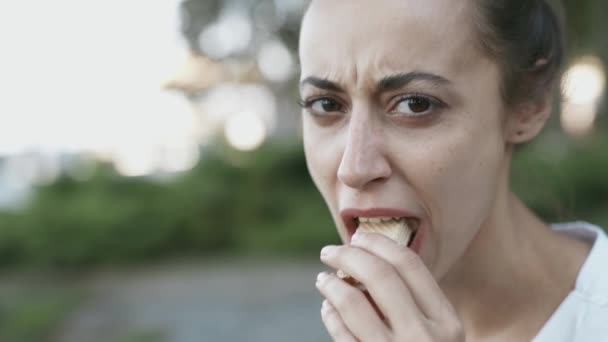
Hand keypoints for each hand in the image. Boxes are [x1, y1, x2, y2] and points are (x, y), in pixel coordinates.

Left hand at [316, 232, 463, 341]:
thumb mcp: (437, 337)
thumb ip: (416, 305)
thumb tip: (368, 260)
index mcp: (446, 322)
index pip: (410, 264)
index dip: (378, 243)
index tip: (358, 238)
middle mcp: (425, 338)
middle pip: (378, 275)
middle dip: (348, 255)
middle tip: (329, 252)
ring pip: (352, 301)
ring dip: (331, 284)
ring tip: (323, 280)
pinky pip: (340, 333)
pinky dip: (329, 314)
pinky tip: (328, 309)